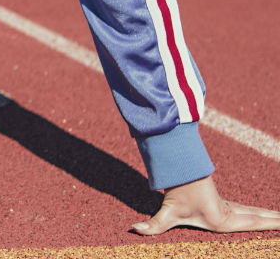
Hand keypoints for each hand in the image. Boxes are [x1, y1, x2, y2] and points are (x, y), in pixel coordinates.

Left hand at [132, 175, 279, 234]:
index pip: (252, 223)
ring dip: (270, 217)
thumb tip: (134, 230)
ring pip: (253, 213)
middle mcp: (229, 214)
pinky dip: (259, 214)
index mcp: (222, 220)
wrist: (177, 171)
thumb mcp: (166, 211)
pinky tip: (265, 217)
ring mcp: (227, 208)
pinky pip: (247, 210)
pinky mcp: (223, 205)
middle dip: (275, 221)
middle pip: (257, 217)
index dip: (270, 224)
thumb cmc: (174, 192)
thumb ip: (153, 224)